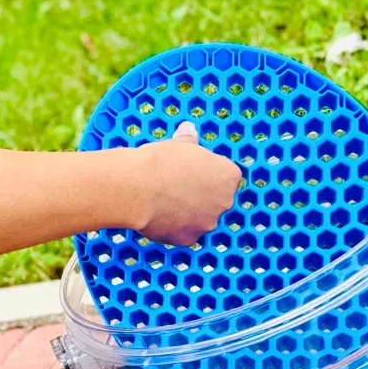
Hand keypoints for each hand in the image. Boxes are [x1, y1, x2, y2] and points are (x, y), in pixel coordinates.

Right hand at [130, 121, 240, 244]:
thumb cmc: (161, 161)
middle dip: (201, 196)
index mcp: (228, 176)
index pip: (226, 176)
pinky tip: (158, 216)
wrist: (139, 188)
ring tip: (164, 202)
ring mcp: (207, 223)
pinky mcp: (189, 239)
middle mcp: (224, 202)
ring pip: (200, 218)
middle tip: (177, 187)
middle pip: (216, 200)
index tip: (192, 171)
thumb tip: (189, 130)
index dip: (208, 174)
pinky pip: (184, 233)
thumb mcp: (179, 143)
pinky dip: (174, 227)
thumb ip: (189, 140)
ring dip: (188, 213)